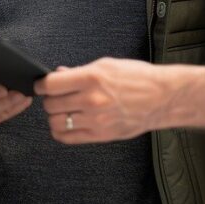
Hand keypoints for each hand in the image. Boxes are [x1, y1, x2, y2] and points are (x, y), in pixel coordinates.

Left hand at [35, 58, 167, 143]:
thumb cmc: (137, 78)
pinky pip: (68, 138)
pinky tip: (67, 123)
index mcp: (92, 78)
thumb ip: (79, 71)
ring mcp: (96, 120)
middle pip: (51, 104)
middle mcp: (92, 100)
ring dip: (55, 116)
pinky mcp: (100, 135)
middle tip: (56, 96)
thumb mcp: (107, 65)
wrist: (162, 98)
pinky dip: (61, 131)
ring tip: (63, 109)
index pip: (51, 85)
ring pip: (56, 122)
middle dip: (49, 99)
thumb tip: (58, 75)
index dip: (42, 84)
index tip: (42, 85)